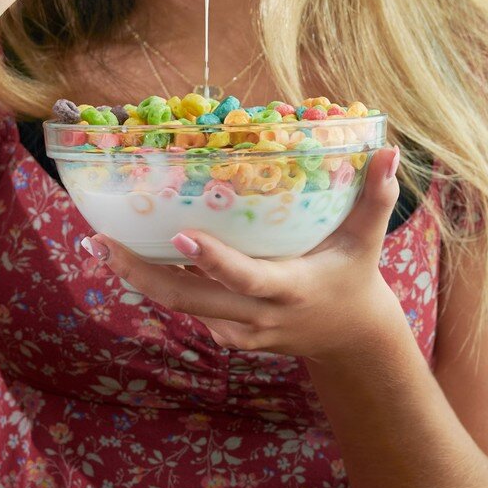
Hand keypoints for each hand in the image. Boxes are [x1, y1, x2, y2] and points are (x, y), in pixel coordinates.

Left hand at [83, 146, 404, 363]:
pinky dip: (156, 287)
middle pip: (192, 300)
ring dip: (137, 279)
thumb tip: (390, 149)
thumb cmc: (355, 276)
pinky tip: (124, 258)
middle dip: (143, 274)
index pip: (246, 278)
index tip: (179, 235)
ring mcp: (239, 330)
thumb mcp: (367, 240)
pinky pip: (186, 311)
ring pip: (180, 308)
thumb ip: (375, 197)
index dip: (213, 260)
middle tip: (101, 242)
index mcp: (289, 289)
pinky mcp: (228, 334)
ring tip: (98, 245)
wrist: (350, 338)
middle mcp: (258, 316)